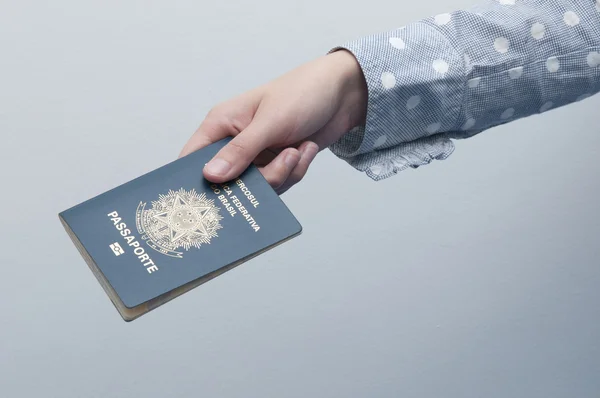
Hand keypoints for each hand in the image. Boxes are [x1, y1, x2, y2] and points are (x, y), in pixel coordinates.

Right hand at [179, 49, 367, 193]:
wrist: (343, 93)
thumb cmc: (302, 93)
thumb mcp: (269, 122)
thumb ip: (240, 151)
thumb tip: (210, 176)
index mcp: (222, 124)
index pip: (193, 157)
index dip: (194, 180)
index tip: (206, 201)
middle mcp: (236, 142)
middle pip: (230, 181)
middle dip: (259, 180)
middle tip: (282, 162)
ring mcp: (258, 155)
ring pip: (259, 186)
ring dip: (283, 173)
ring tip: (297, 149)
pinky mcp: (278, 163)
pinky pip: (280, 183)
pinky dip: (296, 171)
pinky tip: (306, 149)